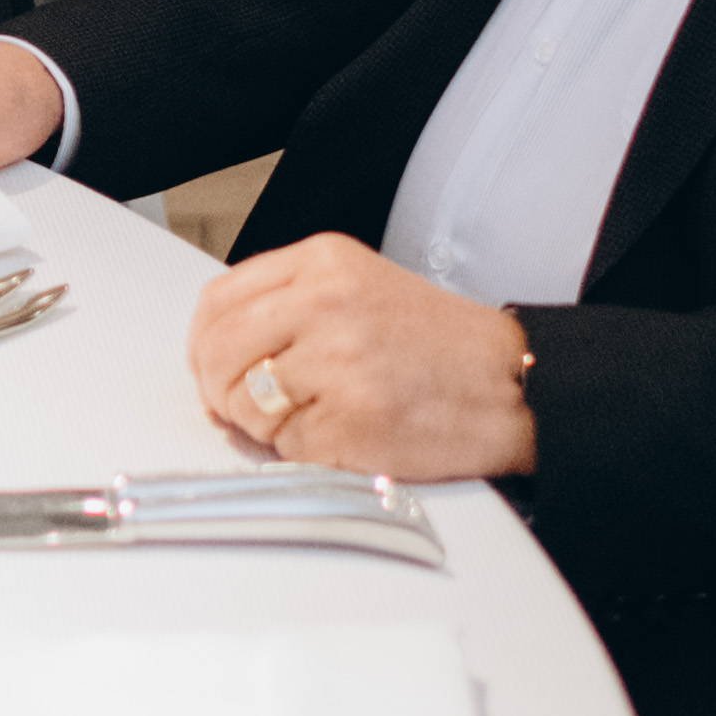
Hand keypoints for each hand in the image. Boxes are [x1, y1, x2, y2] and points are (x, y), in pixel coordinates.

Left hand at [183, 237, 537, 481]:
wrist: (512, 385)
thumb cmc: (442, 345)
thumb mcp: (360, 287)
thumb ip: (290, 303)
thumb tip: (218, 349)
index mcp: (323, 262)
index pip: (219, 299)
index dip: (203, 344)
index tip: (212, 367)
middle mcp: (326, 302)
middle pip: (218, 350)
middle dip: (220, 390)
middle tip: (244, 408)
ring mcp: (338, 361)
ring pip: (243, 402)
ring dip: (261, 425)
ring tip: (307, 419)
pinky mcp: (351, 420)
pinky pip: (285, 448)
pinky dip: (302, 453)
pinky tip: (341, 437)